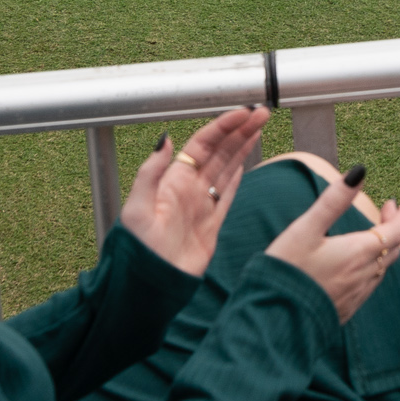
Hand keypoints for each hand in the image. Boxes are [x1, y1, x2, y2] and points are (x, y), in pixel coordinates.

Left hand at [119, 108, 265, 277]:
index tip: (243, 113)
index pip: (203, 144)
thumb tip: (166, 139)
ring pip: (227, 169)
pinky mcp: (211, 225)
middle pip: (220, 152)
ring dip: (243, 148)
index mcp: (173, 181)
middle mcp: (189, 189)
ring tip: (260, 128)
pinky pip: (227, 195)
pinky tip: (244, 164)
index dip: (224, 127)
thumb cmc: (137, 251)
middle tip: (262, 114)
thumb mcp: (138, 208)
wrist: (150, 287)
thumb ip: (151, 172)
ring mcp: (201, 205)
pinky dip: (237, 178)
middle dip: (241, 131)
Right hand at [268, 170, 399, 321]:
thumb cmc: (287, 271)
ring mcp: (356, 295)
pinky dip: (374, 267)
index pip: (396, 231)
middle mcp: (363, 275)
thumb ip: (334, 200)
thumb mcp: (306, 228)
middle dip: (395, 226)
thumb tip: (359, 172)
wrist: (273, 319)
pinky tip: (360, 265)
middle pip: (393, 248)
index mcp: (358, 253)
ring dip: (385, 247)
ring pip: (382, 268)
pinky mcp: (346, 309)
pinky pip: (370, 285)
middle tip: (389, 208)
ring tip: (376, 233)